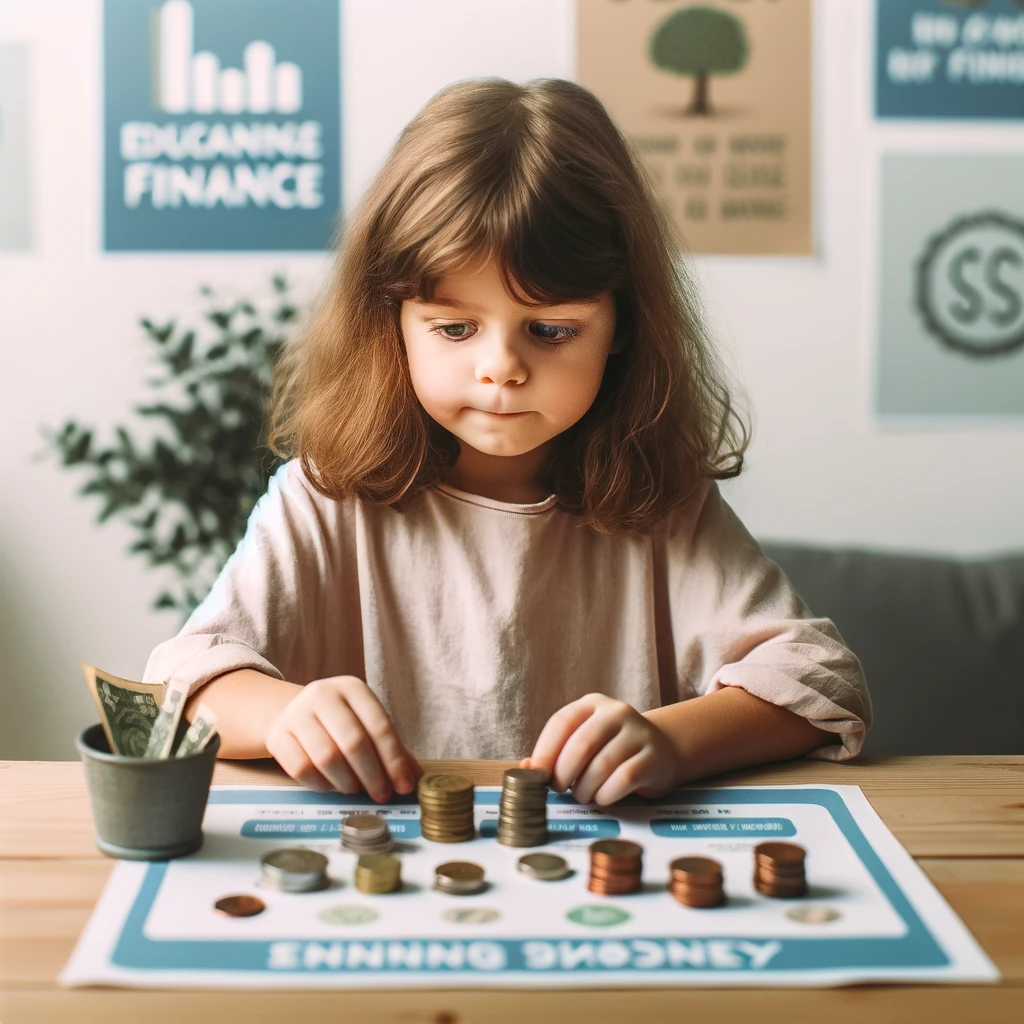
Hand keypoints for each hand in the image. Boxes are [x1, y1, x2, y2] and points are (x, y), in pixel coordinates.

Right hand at [265, 675, 421, 800]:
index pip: (380, 726)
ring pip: (327, 757)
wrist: (293, 713)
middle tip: (382, 795)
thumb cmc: (340, 722)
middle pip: (353, 742)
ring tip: (356, 790)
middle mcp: (323, 694)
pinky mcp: (277, 735)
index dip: (394, 760)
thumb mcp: (367, 724)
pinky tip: (332, 787)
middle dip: (372, 775)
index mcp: (352, 688)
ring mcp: (296, 713)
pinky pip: (301, 769)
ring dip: (347, 782)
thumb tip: (415, 779)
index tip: (404, 786)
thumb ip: (392, 748)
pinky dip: (322, 784)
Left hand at [523, 693, 679, 805]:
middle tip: (560, 789)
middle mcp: (616, 712)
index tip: (537, 775)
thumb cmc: (611, 750)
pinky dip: (607, 794)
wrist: (661, 751)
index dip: (545, 751)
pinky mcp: (654, 757)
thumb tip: (525, 769)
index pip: (562, 722)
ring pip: (602, 764)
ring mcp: (638, 732)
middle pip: (581, 744)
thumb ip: (555, 754)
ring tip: (583, 794)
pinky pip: (624, 778)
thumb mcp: (584, 743)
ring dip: (585, 788)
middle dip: (564, 773)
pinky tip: (603, 797)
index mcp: (592, 704)